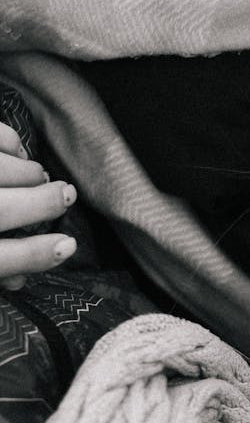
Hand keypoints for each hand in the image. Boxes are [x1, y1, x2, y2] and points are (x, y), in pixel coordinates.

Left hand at [0, 120, 77, 290]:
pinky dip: (10, 141)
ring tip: (36, 176)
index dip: (37, 256)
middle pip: (2, 209)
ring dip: (27, 173)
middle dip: (42, 203)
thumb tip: (20, 280)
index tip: (69, 245)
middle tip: (66, 195)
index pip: (2, 259)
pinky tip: (17, 151)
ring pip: (2, 170)